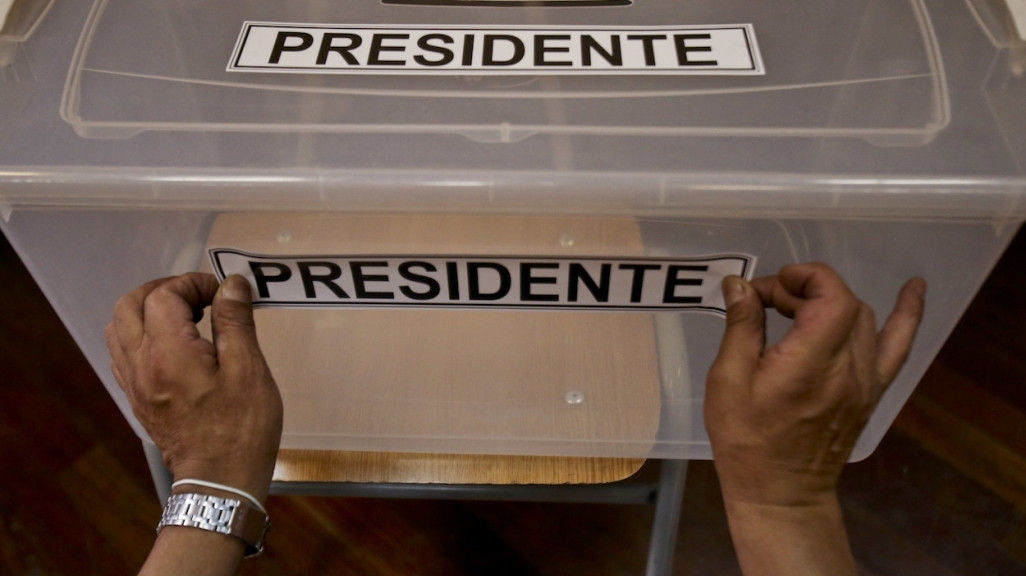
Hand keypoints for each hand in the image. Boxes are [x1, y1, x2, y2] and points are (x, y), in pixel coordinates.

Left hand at [105, 273, 282, 503]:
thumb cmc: (241, 427)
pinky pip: (123, 353)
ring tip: (185, 316)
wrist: (220, 479)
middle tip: (198, 296)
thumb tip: (231, 284)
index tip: (222, 293)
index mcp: (168, 352)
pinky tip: (173, 344)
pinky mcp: (137, 398)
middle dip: (163, 290)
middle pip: (129, 305)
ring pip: (119, 327)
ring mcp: (134, 383)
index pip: (164, 295)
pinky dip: (142, 335)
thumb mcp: (248, 368)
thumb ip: (235, 320)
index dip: (193, 284)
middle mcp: (141, 364)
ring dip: (147, 310)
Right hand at [705, 263, 924, 575]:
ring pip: (863, 318)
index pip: (831, 296)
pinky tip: (915, 288)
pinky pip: (898, 346)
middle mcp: (849, 369)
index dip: (801, 278)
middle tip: (766, 303)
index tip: (767, 289)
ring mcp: (867, 381)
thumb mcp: (728, 380)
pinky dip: (907, 314)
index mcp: (811, 364)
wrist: (780, 491)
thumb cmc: (746, 439)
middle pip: (844, 303)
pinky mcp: (872, 391)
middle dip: (804, 290)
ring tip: (794, 310)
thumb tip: (740, 284)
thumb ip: (742, 326)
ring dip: (830, 302)